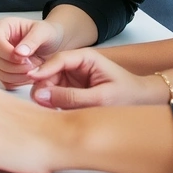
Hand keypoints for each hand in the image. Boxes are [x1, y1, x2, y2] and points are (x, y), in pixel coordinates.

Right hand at [0, 17, 63, 88]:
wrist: (55, 45)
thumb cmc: (48, 34)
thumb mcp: (43, 32)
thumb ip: (32, 40)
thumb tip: (18, 52)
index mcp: (4, 27)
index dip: (6, 51)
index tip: (23, 57)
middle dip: (16, 65)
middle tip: (34, 64)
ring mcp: (0, 58)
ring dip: (18, 75)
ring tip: (35, 69)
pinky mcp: (5, 71)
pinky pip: (5, 81)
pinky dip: (19, 81)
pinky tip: (31, 75)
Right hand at [28, 49, 160, 108]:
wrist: (142, 103)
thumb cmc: (127, 95)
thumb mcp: (100, 98)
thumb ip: (71, 97)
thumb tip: (41, 96)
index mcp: (85, 58)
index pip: (59, 59)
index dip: (43, 69)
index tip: (30, 79)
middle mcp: (75, 66)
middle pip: (49, 72)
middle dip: (42, 86)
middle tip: (39, 103)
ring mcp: (72, 79)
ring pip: (49, 85)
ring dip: (46, 97)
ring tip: (48, 111)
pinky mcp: (70, 92)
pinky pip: (54, 96)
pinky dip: (51, 105)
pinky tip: (53, 114)